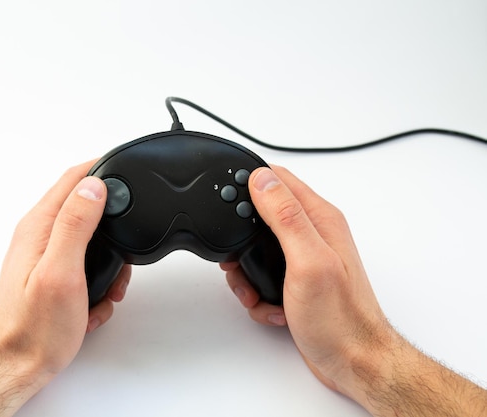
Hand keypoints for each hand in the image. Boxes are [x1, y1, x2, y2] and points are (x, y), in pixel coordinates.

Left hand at [0, 160, 130, 416]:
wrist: (16, 367)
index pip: (72, 179)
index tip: (126, 168)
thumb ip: (76, 225)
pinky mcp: (52, 277)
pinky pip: (85, 268)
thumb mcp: (61, 272)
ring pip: (91, 242)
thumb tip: (93, 186)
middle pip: (86, 209)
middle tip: (123, 259)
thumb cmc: (33, 328)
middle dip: (113, 230)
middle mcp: (39, 236)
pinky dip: (97, 285)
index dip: (101, 168)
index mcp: (39, 227)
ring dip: (108, 265)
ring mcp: (45, 257)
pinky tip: (92, 306)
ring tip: (107, 291)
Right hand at [222, 165, 389, 395]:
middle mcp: (313, 234)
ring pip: (257, 249)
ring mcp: (305, 258)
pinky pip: (263, 276)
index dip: (250, 182)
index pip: (279, 179)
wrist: (353, 361)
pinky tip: (274, 307)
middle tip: (239, 262)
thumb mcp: (308, 261)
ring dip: (247, 273)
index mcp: (319, 219)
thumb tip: (262, 179)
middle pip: (261, 214)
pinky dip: (260, 293)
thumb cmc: (340, 318)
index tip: (230, 202)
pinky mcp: (297, 281)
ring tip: (257, 292)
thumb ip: (285, 217)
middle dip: (242, 239)